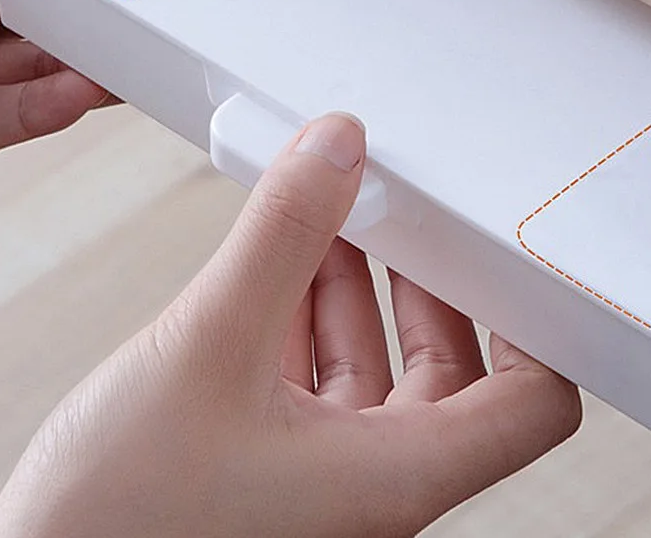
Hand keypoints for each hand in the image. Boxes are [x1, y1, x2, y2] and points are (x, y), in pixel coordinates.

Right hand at [0, 113, 581, 537]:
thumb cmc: (114, 526)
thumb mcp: (207, 346)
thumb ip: (281, 237)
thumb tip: (336, 150)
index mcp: (392, 477)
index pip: (529, 405)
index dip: (537, 326)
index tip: (512, 257)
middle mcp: (370, 485)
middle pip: (450, 370)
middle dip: (427, 281)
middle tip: (408, 213)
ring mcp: (318, 480)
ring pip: (373, 369)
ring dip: (358, 288)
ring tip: (337, 215)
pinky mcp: (267, 471)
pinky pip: (315, 380)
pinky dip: (306, 316)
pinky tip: (281, 265)